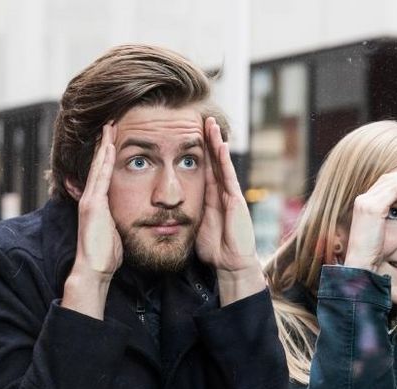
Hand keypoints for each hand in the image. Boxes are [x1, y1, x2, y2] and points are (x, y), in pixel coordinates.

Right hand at [63, 123, 119, 318]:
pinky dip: (103, 161)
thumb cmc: (106, 255)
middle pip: (99, 164)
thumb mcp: (114, 231)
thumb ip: (117, 218)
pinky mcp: (92, 206)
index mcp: (99, 203)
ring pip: (98, 166)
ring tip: (109, 126)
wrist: (94, 269)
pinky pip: (100, 178)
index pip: (104, 173)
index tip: (115, 137)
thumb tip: (128, 215)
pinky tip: (109, 146)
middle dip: (105, 143)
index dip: (109, 155)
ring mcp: (91, 200)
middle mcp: (92, 198)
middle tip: (111, 122)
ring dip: (104, 146)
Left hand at [195, 117, 264, 303]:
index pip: (200, 166)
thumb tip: (161, 206)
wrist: (230, 264)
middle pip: (211, 159)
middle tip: (198, 117)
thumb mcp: (192, 225)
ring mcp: (229, 194)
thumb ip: (182, 212)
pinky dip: (224, 160)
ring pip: (220, 163)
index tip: (184, 131)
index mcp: (208, 195)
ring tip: (209, 123)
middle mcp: (219, 191)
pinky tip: (220, 145)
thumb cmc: (213, 248)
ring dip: (215, 142)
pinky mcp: (235, 200)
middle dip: (206, 139)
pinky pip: (228, 176)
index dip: (194, 149)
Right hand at [343, 162, 396, 271]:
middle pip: (387, 180)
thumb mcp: (381, 235)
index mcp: (363, 206)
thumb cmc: (372, 256)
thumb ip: (388, 223)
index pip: (384, 186)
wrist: (361, 267)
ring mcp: (366, 203)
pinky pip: (394, 190)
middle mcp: (362, 200)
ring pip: (391, 181)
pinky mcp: (373, 208)